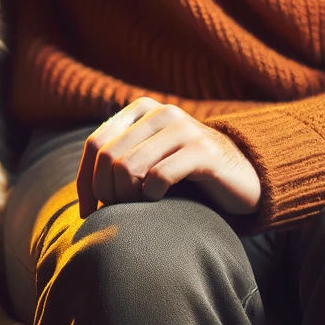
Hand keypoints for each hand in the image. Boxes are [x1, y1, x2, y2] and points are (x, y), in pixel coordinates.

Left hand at [76, 97, 261, 217]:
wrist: (243, 176)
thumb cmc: (187, 175)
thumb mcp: (149, 161)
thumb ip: (119, 162)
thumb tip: (81, 193)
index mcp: (141, 110)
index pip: (95, 144)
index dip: (85, 182)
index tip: (87, 213)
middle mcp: (161, 113)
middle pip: (108, 158)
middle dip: (105, 193)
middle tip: (117, 214)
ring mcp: (183, 129)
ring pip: (128, 167)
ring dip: (127, 198)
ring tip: (139, 208)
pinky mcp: (204, 151)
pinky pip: (159, 177)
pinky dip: (151, 196)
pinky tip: (159, 201)